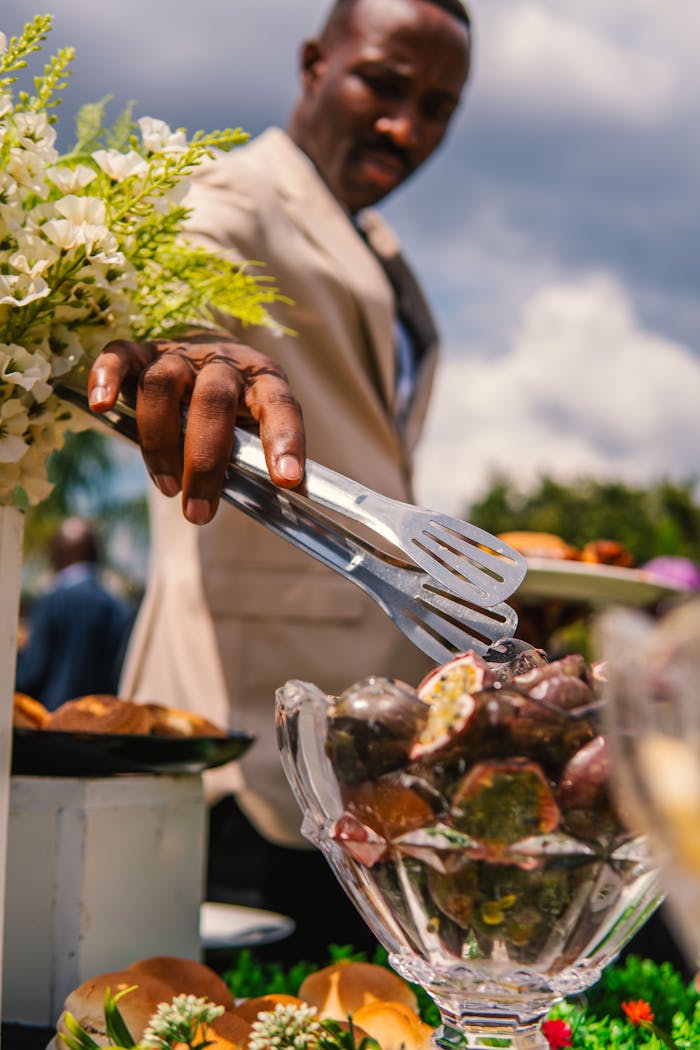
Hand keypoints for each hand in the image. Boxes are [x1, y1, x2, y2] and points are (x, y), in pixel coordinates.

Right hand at [88, 331, 304, 523]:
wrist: (209, 353)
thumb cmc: (235, 409)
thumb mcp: (255, 430)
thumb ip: (256, 457)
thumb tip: (280, 500)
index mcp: (263, 381)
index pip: (280, 407)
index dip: (284, 442)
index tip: (288, 480)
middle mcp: (223, 363)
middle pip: (212, 401)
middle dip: (204, 462)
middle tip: (199, 512)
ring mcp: (180, 354)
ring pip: (162, 385)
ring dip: (160, 442)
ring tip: (168, 488)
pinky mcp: (142, 351)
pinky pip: (120, 356)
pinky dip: (106, 378)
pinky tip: (101, 406)